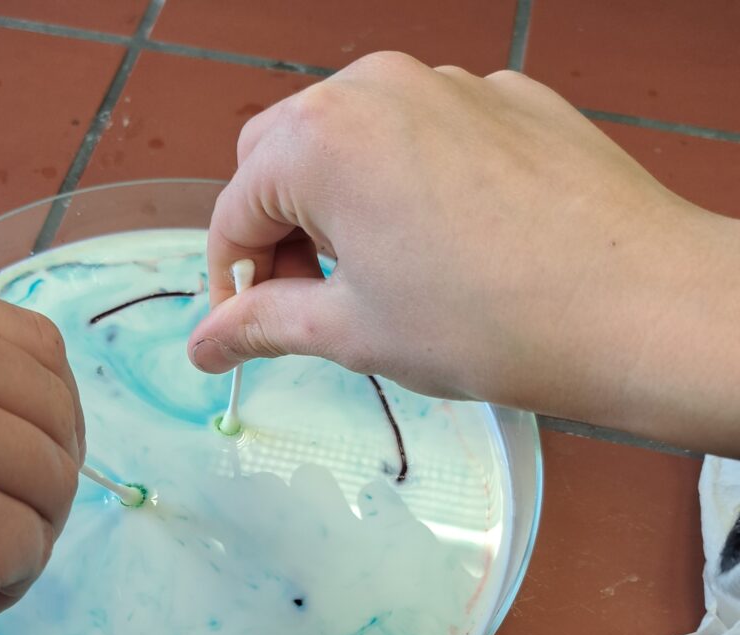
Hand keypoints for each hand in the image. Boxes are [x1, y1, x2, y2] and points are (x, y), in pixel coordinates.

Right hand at [190, 52, 739, 453]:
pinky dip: (404, 182)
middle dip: (274, 229)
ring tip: (376, 275)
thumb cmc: (485, 323)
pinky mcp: (506, 97)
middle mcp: (377, 86)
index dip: (228, 280)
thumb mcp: (353, 331)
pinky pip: (422, 131)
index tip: (243, 330)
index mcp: (321, 139)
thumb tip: (203, 344)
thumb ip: (262, 324)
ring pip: (352, 136)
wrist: (639, 306)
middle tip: (305, 299)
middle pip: (280, 155)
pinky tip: (445, 243)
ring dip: (337, 202)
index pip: (233, 210)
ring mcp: (449, 82)